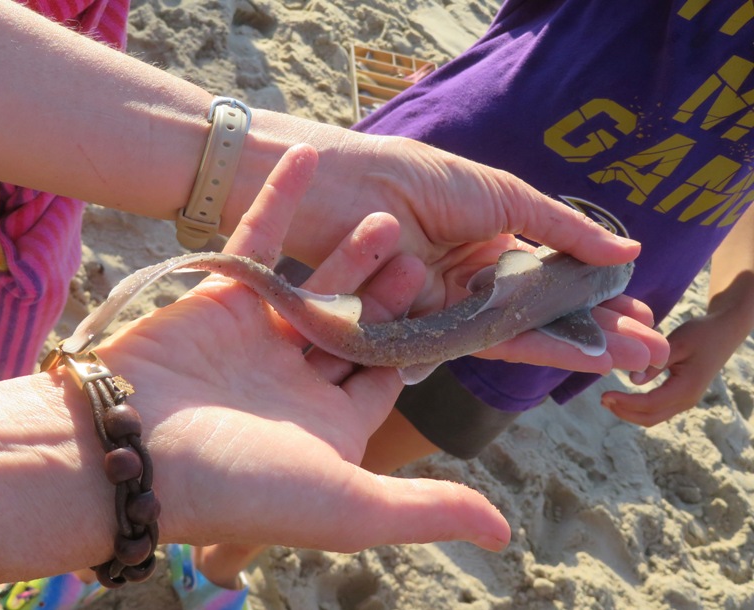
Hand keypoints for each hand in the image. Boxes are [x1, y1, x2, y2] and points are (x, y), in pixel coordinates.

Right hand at [97, 144, 510, 552]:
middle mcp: (292, 386)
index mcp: (326, 428)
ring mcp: (255, 342)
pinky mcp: (218, 303)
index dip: (421, 344)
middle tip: (425, 254)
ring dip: (349, 251)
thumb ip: (425, 510)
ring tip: (387, 215)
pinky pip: (256, 244)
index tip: (457, 307)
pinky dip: (280, 202)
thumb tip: (501, 534)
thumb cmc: (243, 486)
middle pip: (355, 328)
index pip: (386, 378)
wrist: (129, 453)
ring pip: (312, 287)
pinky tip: (307, 159)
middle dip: (390, 292)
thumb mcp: (349, 505)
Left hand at [247, 120, 665, 373]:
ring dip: (571, 347)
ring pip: (512, 337)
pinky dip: (528, 349)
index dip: (593, 299)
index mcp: (483, 245)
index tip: (642, 315)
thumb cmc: (407, 176)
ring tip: (629, 359)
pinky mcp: (412, 332)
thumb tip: (626, 250)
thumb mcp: (495, 194)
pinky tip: (579, 357)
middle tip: (652, 352)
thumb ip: (554, 225)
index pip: (547, 282)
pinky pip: (472, 347)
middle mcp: (464, 284)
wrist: (330, 182)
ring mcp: (440, 310)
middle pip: (536, 317)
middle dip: (594, 332)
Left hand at [600, 315, 731, 425]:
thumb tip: (634, 381)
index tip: (605, 395)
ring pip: (653, 417)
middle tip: (602, 400)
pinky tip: (622, 399)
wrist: (723, 333)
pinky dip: (638, 408)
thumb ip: (656, 363)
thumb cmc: (700, 334)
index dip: (625, 402)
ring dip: (629, 412)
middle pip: (650, 417)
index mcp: (686, 388)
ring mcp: (684, 401)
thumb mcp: (677, 343)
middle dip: (624, 412)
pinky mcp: (680, 396)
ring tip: (607, 401)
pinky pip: (657, 410)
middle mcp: (686, 400)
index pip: (650, 403)